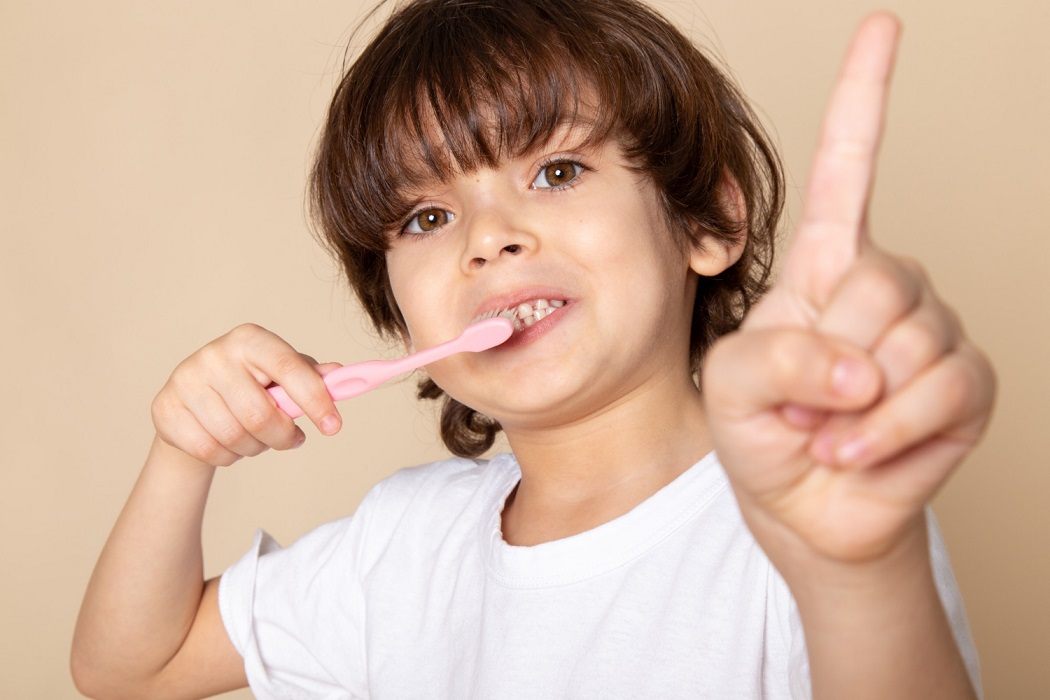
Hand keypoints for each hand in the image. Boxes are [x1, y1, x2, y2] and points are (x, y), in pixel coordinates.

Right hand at [152, 323, 342, 466]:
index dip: (315, 398)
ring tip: (258, 438)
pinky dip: (229, 456)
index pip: (288, 367)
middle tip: (292, 439)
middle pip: (260, 413)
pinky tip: (230, 444)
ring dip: (256, 447)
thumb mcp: (279, 375)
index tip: (333, 426)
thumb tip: (338, 374)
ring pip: (236, 436)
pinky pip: (209, 450)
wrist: (191, 405)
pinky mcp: (165, 408)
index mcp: (249, 340)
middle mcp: (214, 354)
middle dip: (283, 436)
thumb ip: (309, 376)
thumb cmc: (247, 387)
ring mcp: (186, 380)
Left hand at [702, 15, 994, 565]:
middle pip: (874, 281)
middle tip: (803, 399)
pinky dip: (884, 434)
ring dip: (850, 408)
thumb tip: (864, 363)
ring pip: (909, 340)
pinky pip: (938, 391)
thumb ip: (776, 357)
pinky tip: (857, 450)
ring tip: (828, 428)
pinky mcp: (966, 384)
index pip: (847, 169)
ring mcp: (932, 331)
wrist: (803, 509)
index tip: (883, 28)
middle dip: (827, 356)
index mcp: (822, 265)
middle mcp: (884, 284)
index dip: (862, 100)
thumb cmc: (761, 433)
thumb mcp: (732, 386)